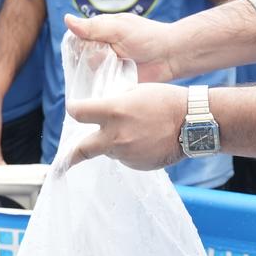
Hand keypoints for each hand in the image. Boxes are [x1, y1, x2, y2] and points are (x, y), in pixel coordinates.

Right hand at [61, 12, 185, 82]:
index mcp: (100, 32)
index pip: (77, 39)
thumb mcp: (119, 28)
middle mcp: (102, 50)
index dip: (75, 46)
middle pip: (80, 58)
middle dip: (84, 62)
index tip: (80, 51)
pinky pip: (101, 86)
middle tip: (100, 63)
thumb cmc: (148, 37)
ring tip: (103, 75)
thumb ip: (93, 27)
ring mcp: (108, 67)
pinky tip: (102, 89)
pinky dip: (100, 87)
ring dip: (92, 75)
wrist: (171, 56)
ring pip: (89, 74)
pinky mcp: (115, 82)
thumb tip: (66, 19)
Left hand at [65, 83, 188, 170]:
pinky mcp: (137, 165)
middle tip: (62, 162)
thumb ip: (114, 102)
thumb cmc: (166, 101)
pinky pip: (126, 158)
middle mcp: (115, 136)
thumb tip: (101, 110)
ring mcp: (126, 154)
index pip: (78, 113)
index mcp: (113, 112)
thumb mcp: (136, 91)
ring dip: (113, 143)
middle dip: (71, 155)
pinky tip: (145, 140)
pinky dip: (129, 150)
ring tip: (135, 131)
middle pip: (82, 149)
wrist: (193, 124)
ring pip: (108, 151)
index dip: (74, 109)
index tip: (74, 110)